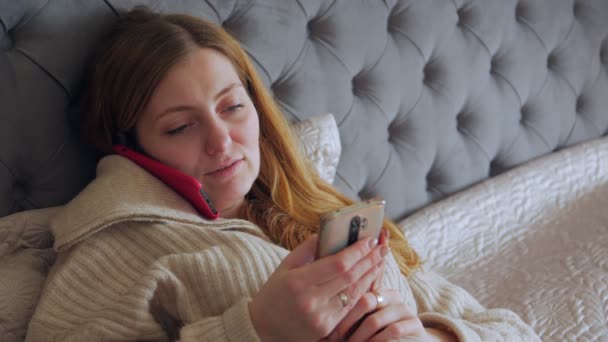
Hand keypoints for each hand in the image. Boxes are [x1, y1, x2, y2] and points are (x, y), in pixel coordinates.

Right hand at [249, 234, 388, 341]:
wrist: (263, 328)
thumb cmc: (274, 292)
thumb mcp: (285, 266)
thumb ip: (308, 249)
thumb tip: (330, 232)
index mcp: (298, 282)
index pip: (338, 264)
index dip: (357, 251)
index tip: (369, 239)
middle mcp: (311, 301)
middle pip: (350, 277)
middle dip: (369, 260)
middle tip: (382, 246)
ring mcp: (321, 317)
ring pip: (354, 292)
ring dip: (370, 274)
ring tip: (380, 260)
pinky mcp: (327, 329)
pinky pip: (349, 307)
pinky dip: (362, 291)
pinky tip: (369, 279)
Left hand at [328, 288, 425, 341]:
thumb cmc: (381, 334)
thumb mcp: (366, 324)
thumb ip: (351, 319)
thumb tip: (323, 329)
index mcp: (378, 291)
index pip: (356, 293)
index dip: (341, 313)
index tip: (328, 331)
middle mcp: (392, 296)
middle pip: (365, 302)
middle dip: (348, 324)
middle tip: (336, 340)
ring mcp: (404, 308)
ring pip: (375, 320)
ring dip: (360, 337)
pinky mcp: (415, 323)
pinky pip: (393, 330)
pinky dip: (378, 341)